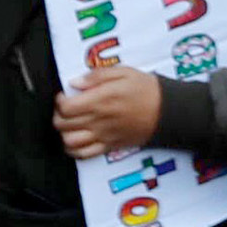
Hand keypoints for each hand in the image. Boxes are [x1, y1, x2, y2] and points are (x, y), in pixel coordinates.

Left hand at [53, 64, 168, 156]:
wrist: (168, 111)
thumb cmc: (147, 90)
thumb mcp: (123, 72)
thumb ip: (96, 76)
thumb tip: (75, 82)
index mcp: (100, 101)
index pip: (65, 108)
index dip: (59, 101)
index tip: (64, 95)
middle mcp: (98, 120)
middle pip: (63, 125)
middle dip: (58, 116)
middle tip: (65, 108)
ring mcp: (103, 136)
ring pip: (70, 142)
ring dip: (64, 134)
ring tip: (69, 125)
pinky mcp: (110, 146)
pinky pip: (85, 154)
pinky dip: (74, 150)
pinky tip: (77, 140)